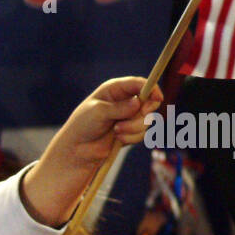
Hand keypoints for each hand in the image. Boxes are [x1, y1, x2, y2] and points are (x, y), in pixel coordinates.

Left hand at [21, 78, 162, 227]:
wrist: (77, 150)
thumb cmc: (83, 126)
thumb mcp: (98, 112)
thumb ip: (119, 108)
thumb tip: (138, 103)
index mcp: (114, 89)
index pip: (138, 84)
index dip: (151, 89)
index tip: (157, 98)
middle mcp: (124, 101)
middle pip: (149, 101)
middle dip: (144, 112)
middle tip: (140, 116)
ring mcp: (128, 117)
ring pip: (147, 120)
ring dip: (133, 127)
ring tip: (116, 131)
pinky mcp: (130, 132)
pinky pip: (142, 134)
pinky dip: (131, 137)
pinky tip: (118, 139)